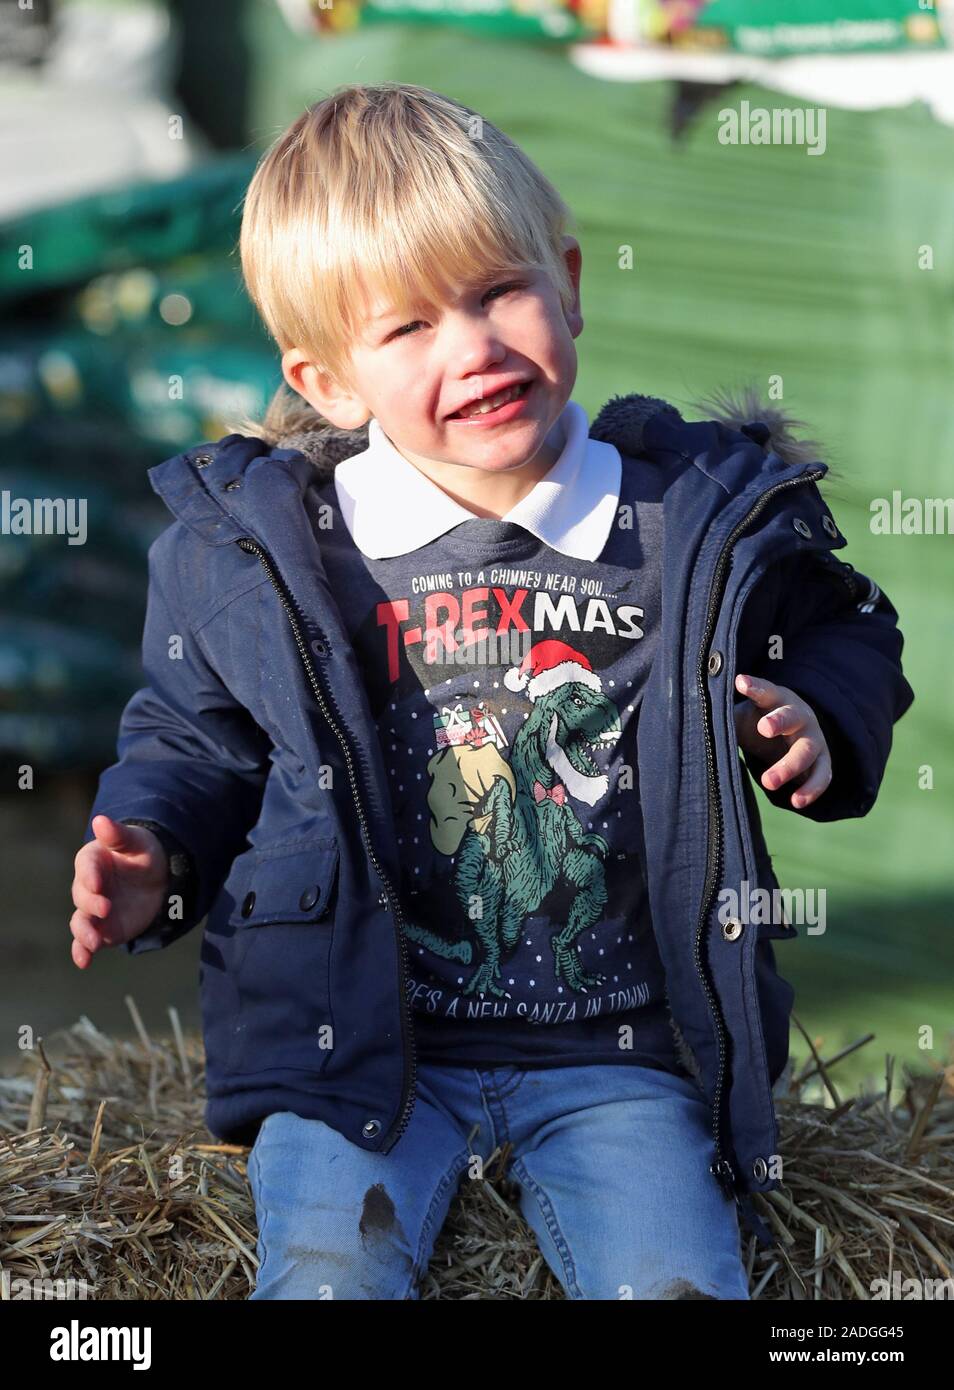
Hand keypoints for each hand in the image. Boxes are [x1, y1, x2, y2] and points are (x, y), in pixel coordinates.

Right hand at [69, 816, 168, 967]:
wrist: (159, 878)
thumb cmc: (143, 854)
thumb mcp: (137, 841)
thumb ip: (118, 835)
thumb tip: (100, 820)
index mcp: (91, 861)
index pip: (86, 867)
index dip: (90, 876)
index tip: (98, 883)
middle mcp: (87, 887)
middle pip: (82, 897)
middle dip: (91, 904)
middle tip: (106, 907)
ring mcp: (94, 910)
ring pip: (81, 922)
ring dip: (83, 932)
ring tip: (93, 940)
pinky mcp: (103, 929)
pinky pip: (87, 942)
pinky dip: (82, 951)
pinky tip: (83, 961)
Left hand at [734, 674, 832, 809]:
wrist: (792, 733)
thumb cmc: (759, 722)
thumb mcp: (741, 717)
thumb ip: (723, 719)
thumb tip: (691, 724)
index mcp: (777, 700)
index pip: (766, 691)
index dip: (755, 687)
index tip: (740, 682)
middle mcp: (799, 716)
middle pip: (792, 716)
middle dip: (779, 721)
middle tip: (763, 729)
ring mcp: (814, 739)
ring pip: (807, 750)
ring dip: (789, 766)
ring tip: (768, 783)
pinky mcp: (823, 761)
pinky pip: (822, 775)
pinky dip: (811, 789)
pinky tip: (796, 802)